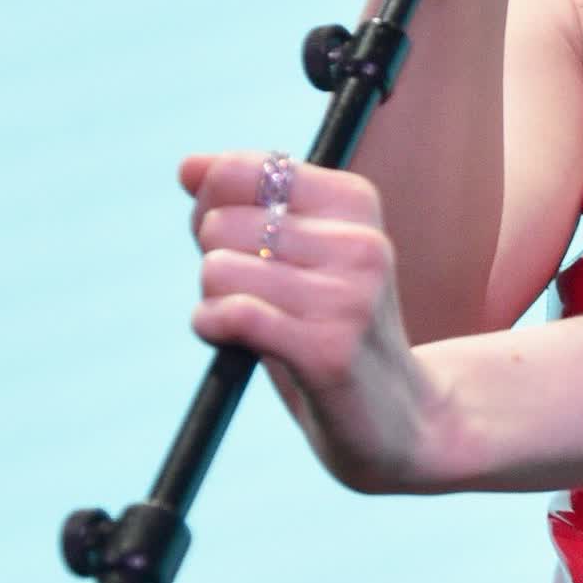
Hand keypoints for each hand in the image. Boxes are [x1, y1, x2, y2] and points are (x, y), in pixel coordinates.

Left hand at [181, 151, 442, 494]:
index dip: (211, 204)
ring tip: (254, 323)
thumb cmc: (331, 326)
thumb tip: (187, 165)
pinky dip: (212, 327)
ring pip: (218, 269)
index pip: (243, 170)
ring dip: (214, 301)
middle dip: (213, 258)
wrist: (395, 417)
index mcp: (356, 201)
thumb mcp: (293, 252)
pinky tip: (233, 342)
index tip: (234, 240)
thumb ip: (241, 204)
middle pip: (221, 223)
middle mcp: (360, 241)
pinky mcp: (328, 349)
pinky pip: (231, 315)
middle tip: (251, 293)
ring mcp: (348, 296)